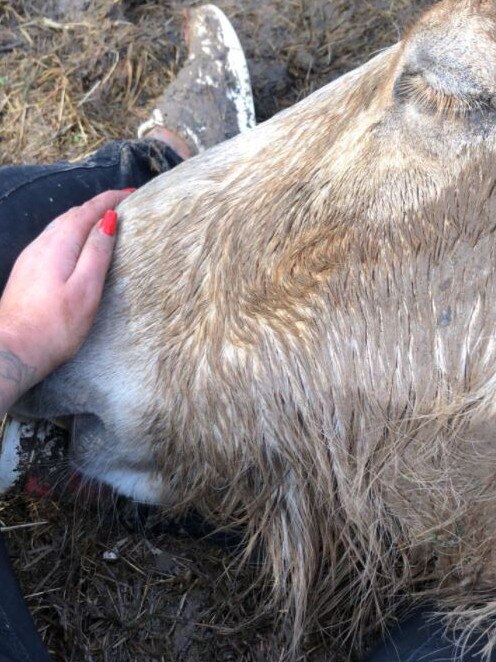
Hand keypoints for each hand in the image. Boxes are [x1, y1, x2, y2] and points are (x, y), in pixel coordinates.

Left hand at [0, 189, 130, 387]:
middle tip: (122, 204)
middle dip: (98, 205)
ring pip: (60, 226)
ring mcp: (31, 257)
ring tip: (104, 220)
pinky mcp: (27, 271)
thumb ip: (97, 252)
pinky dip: (71, 233)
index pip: (87, 211)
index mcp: (59, 245)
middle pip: (72, 215)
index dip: (109, 200)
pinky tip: (77, 245)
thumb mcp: (85, 289)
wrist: (12, 349)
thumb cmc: (54, 326)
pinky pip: (53, 240)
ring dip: (83, 218)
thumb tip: (108, 220)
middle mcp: (41, 245)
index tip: (130, 193)